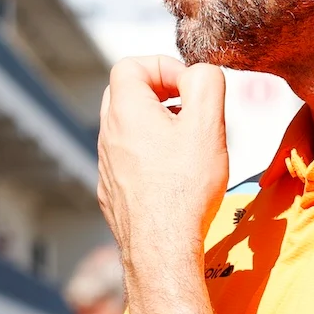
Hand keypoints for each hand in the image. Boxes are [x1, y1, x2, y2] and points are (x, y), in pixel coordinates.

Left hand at [97, 56, 227, 273]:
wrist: (160, 248)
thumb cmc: (183, 189)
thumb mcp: (207, 125)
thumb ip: (206, 83)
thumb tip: (200, 72)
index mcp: (125, 111)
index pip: (130, 65)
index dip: (163, 66)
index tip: (190, 87)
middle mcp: (108, 135)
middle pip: (126, 93)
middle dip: (160, 93)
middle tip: (189, 110)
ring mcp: (106, 165)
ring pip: (127, 128)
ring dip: (156, 125)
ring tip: (187, 142)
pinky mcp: (112, 191)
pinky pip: (127, 159)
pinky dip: (150, 155)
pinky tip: (174, 174)